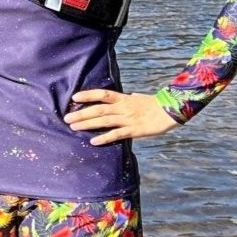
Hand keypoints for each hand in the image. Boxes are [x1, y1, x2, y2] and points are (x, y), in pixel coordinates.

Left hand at [63, 90, 179, 143]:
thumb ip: (126, 100)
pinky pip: (116, 134)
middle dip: (81, 114)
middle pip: (98, 109)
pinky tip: (93, 141)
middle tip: (66, 118)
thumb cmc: (154, 105)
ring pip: (104, 121)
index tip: (74, 98)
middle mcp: (123, 108)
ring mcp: (128, 119)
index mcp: (124, 99)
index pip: (102, 94)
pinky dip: (104, 138)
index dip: (88, 95)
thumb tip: (118, 98)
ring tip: (73, 127)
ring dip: (87, 124)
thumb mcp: (137, 99)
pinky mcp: (134, 130)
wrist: (171, 111)